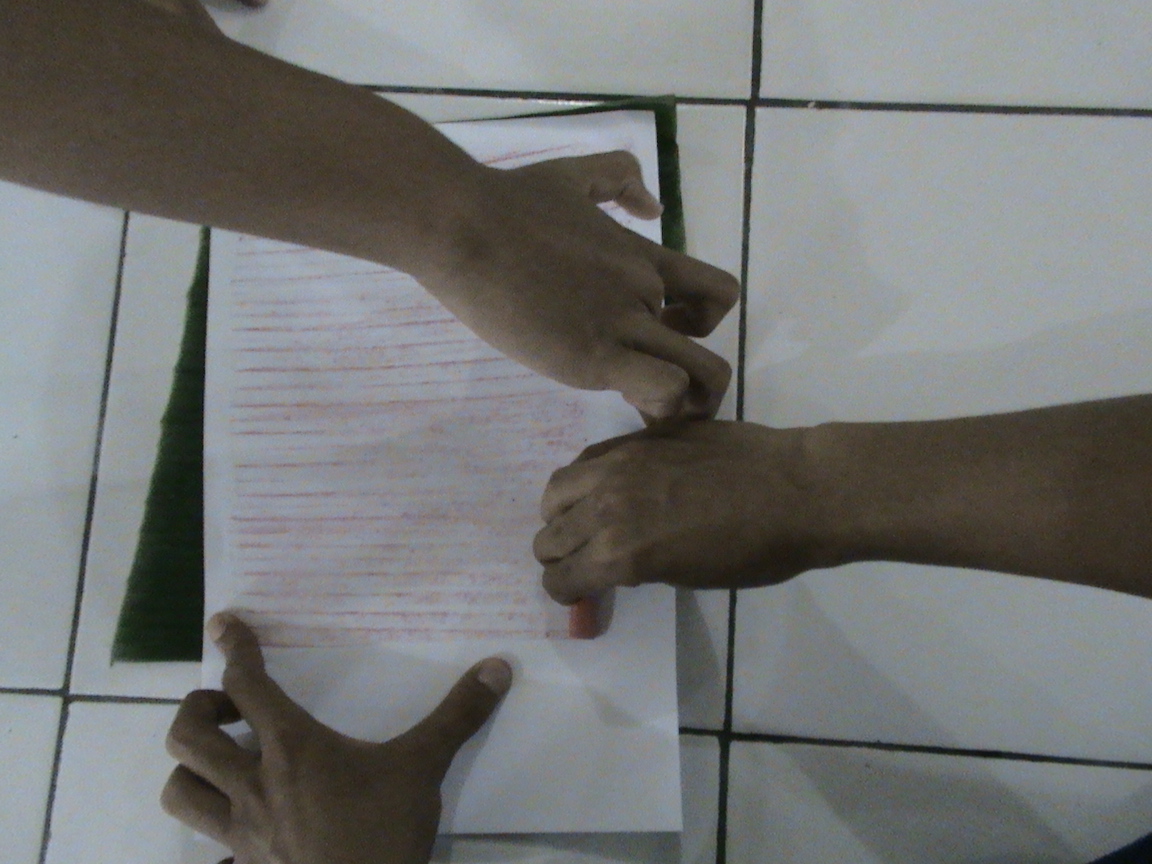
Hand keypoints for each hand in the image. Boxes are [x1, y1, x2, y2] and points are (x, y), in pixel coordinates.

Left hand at [161, 613, 511, 863]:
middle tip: (233, 710)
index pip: (246, 685)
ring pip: (180, 790)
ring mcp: (241, 830)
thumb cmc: (384, 834)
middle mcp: (253, 783)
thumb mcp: (423, 769)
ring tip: (226, 760)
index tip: (224, 624)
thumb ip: (456, 716)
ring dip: (193, 767)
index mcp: (291, 749)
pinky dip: (213, 824)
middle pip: (188, 735)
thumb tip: (498, 667)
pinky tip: (244, 821)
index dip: (233, 649)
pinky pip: (206, 843)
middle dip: (198, 710)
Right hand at [421, 151, 738, 419]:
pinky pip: (662, 389)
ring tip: (643, 408)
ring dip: (683, 404)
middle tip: (649, 389)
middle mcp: (645, 292)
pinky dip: (657, 405)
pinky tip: (622, 401)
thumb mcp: (573, 174)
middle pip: (707, 351)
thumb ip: (618, 180)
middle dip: (689, 383)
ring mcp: (623, 324)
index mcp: (643, 258)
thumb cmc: (506, 204)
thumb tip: (654, 206)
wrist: (464, 226)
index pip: (719, 294)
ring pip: (699, 378)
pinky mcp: (594, 356)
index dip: (705, 323)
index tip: (669, 334)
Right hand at [535, 420, 834, 600]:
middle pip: (549, 537)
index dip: (566, 592)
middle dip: (560, 556)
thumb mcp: (690, 576)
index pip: (560, 579)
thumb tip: (618, 563)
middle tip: (583, 561)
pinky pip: (587, 459)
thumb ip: (641, 566)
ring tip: (585, 520)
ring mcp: (619, 465)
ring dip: (562, 514)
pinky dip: (584, 479)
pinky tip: (606, 487)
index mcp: (621, 555)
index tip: (580, 593)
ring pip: (557, 491)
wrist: (798, 490)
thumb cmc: (757, 551)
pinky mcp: (637, 438)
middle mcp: (606, 507)